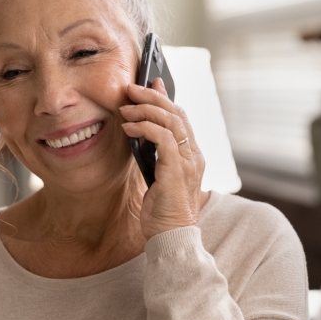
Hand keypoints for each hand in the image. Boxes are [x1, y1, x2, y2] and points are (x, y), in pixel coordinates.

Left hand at [121, 78, 206, 239]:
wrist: (171, 237)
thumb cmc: (162, 211)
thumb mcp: (157, 176)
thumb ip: (155, 155)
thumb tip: (141, 134)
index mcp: (192, 156)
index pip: (181, 117)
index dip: (166, 98)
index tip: (151, 83)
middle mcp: (194, 155)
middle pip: (177, 113)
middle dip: (153, 96)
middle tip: (131, 88)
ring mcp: (188, 162)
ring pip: (171, 120)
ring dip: (146, 109)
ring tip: (126, 107)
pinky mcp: (177, 170)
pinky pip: (163, 137)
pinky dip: (145, 127)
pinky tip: (129, 128)